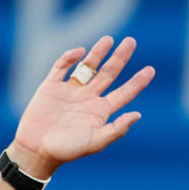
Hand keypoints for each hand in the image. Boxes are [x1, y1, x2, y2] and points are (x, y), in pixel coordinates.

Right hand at [10, 36, 154, 177]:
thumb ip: (117, 128)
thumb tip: (138, 114)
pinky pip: (61, 67)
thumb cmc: (68, 150)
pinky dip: (69, 58)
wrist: (37, 150)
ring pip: (88, 67)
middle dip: (120, 58)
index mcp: (101, 111)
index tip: (151, 70)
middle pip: (109, 73)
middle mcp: (88, 98)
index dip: (138, 82)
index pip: (124, 93)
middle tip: (131, 42)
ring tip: (109, 39)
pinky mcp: (51, 87)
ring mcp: (70, 90)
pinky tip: (80, 51)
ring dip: (98, 53)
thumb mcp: (96, 142)